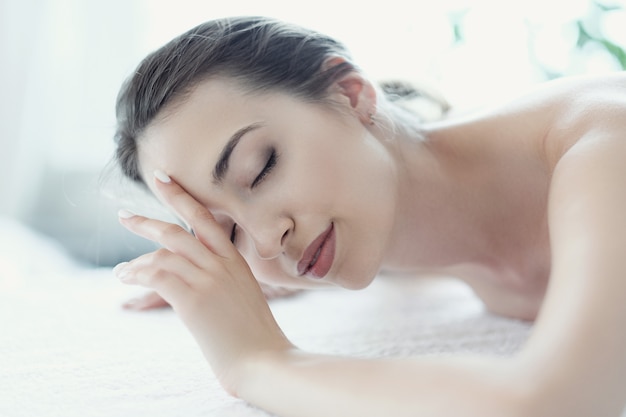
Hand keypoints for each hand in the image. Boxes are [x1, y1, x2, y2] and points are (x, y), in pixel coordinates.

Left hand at [114, 171, 292, 393]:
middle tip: (124, 216)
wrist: (262, 360)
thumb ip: (222, 279)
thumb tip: (194, 277)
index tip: (162, 179)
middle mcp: (222, 264)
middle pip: (177, 230)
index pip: (204, 218)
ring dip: (135, 262)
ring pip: (162, 254)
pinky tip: (126, 278)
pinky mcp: (194, 299)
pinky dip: (136, 274)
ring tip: (121, 271)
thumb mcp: (243, 296)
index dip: (181, 196)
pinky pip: (157, 275)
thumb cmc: (254, 335)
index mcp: (235, 260)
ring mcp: (209, 279)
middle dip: (146, 221)